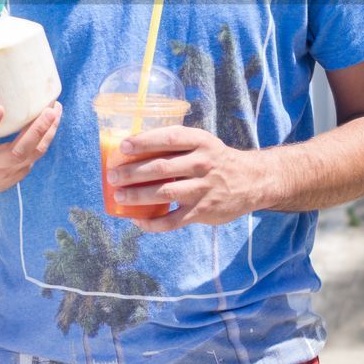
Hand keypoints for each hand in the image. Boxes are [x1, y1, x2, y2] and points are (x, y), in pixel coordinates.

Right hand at [0, 70, 61, 196]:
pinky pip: (35, 158)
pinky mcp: (15, 175)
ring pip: (31, 156)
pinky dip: (46, 139)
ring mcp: (2, 174)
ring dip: (47, 134)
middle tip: (48, 109)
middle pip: (14, 153)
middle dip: (34, 132)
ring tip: (55, 109)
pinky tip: (53, 119)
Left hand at [107, 126, 265, 232]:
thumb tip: (133, 147)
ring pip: (164, 193)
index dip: (145, 141)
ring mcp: (203, 189)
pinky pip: (173, 221)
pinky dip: (153, 224)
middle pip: (161, 167)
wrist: (251, 181)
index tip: (123, 146)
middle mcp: (202, 164)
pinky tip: (138, 221)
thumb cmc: (216, 159)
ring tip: (119, 197)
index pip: (169, 139)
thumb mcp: (203, 143)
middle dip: (132, 172)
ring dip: (138, 196)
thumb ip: (176, 144)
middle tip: (112, 176)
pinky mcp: (203, 211)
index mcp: (200, 142)